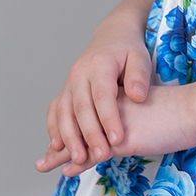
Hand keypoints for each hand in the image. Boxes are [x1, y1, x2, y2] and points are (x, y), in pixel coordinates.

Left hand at [35, 85, 195, 177]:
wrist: (193, 109)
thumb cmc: (182, 112)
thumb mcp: (153, 112)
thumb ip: (140, 118)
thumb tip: (138, 128)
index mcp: (118, 100)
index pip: (88, 114)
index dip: (72, 127)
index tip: (59, 138)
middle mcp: (110, 110)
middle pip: (77, 127)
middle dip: (60, 142)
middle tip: (43, 156)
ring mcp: (112, 125)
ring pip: (80, 141)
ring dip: (60, 155)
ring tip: (42, 164)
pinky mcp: (120, 141)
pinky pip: (93, 154)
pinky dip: (79, 163)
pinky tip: (67, 170)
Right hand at [36, 11, 152, 174]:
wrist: (112, 36)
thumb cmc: (129, 50)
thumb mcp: (140, 57)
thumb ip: (139, 76)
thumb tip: (138, 96)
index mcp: (99, 65)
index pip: (103, 96)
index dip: (109, 119)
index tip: (118, 140)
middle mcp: (79, 74)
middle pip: (81, 108)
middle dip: (90, 135)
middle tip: (102, 156)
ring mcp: (69, 83)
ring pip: (64, 113)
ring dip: (70, 138)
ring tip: (79, 159)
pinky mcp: (65, 91)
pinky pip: (55, 111)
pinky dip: (55, 130)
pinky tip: (58, 148)